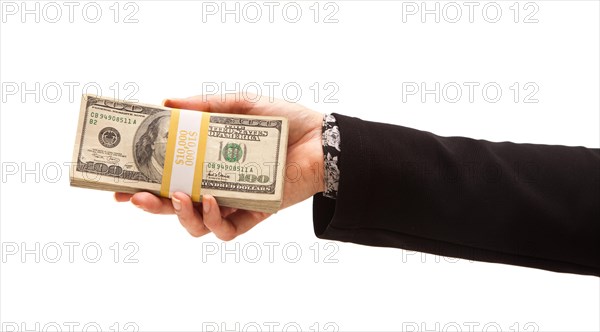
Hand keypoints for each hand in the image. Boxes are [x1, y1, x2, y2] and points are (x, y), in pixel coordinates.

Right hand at [115, 94, 324, 239]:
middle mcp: (217, 185)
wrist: (323, 140)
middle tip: (131, 195)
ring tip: (174, 196)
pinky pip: (227, 230)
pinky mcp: (255, 214)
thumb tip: (166, 101)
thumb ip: (206, 105)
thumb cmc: (284, 122)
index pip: (169, 176)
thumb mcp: (240, 105)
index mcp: (209, 163)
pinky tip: (212, 200)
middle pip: (174, 206)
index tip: (118, 181)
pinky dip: (214, 220)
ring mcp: (234, 203)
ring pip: (196, 224)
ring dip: (178, 215)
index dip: (143, 182)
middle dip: (149, 205)